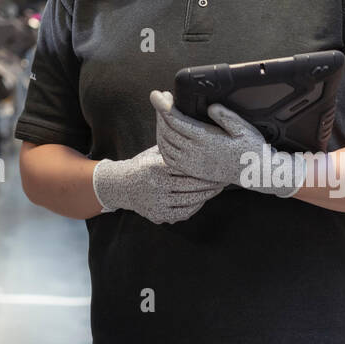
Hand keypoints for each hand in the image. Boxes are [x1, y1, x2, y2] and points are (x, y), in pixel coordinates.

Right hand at [92, 144, 223, 224]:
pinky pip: (183, 213)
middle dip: (210, 182)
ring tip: (218, 188)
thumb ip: (171, 146)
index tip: (217, 164)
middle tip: (224, 178)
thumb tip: (190, 128)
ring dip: (206, 195)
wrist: (120, 186)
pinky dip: (195, 207)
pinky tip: (203, 199)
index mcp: (156, 167)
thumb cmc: (142, 165)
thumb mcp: (154, 152)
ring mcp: (157, 202)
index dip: (203, 167)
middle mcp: (156, 186)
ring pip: (189, 200)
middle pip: (191, 185)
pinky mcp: (158, 215)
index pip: (185, 168)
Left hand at [152, 90, 303, 197]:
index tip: (156, 94)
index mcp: (206, 140)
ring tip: (163, 114)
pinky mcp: (193, 171)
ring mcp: (192, 164)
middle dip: (160, 112)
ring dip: (160, 127)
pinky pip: (169, 159)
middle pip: (166, 130)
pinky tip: (165, 135)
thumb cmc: (251, 148)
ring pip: (164, 144)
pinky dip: (162, 145)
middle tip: (161, 97)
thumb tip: (211, 107)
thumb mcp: (243, 128)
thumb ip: (226, 117)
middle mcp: (196, 153)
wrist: (256, 173)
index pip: (176, 120)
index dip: (163, 106)